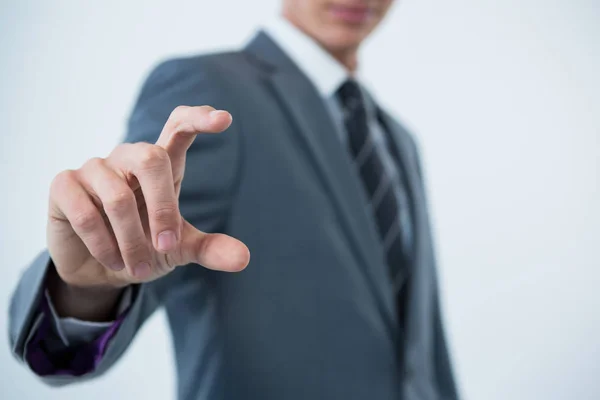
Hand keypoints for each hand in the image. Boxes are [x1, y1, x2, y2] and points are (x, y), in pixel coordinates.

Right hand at [47, 106, 249, 293]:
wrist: (99, 271)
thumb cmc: (144, 248)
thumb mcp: (179, 250)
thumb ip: (210, 249)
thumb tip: (244, 259)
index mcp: (160, 164)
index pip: (178, 126)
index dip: (198, 118)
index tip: (224, 119)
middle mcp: (128, 158)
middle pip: (152, 158)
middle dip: (163, 207)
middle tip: (168, 246)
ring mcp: (94, 168)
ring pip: (117, 197)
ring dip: (132, 241)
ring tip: (139, 268)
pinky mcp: (64, 185)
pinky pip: (86, 213)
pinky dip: (103, 245)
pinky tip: (112, 261)